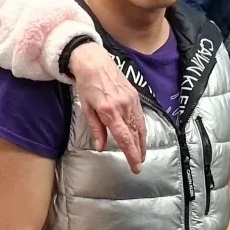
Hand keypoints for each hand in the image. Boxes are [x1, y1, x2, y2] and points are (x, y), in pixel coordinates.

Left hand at [69, 43, 145, 173]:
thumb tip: (100, 147)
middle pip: (135, 135)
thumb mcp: (86, 109)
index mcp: (109, 111)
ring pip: (140, 126)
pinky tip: (141, 136)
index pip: (124, 138)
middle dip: (138, 152)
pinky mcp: (135, 95)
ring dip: (142, 142)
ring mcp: (131, 100)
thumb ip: (96, 129)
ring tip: (142, 154)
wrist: (95, 62)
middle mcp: (123, 107)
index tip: (135, 167)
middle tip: (139, 164)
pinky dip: (142, 129)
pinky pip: (141, 116)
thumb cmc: (87, 85)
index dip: (131, 155)